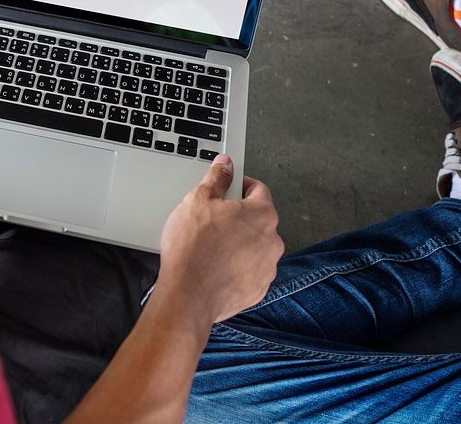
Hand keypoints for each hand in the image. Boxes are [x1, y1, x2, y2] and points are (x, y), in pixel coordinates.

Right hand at [155, 155, 282, 327]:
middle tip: (211, 219)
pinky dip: (236, 267)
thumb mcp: (198, 199)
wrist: (188, 295)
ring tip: (210, 246)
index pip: (258, 189)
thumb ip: (217, 178)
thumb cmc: (192, 249)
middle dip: (237, 216)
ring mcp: (267, 267)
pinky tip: (214, 266)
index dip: (239, 185)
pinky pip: (249, 270)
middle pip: (256, 219)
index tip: (227, 188)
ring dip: (238, 243)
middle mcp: (272, 241)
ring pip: (253, 246)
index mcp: (262, 214)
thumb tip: (225, 164)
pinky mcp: (258, 289)